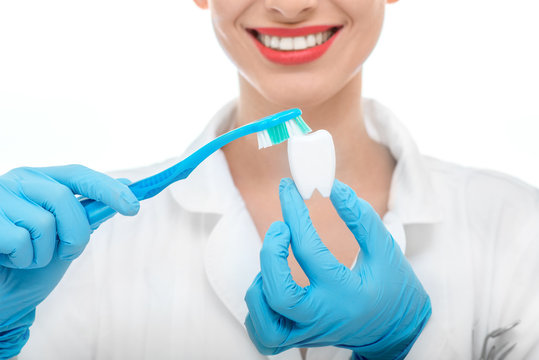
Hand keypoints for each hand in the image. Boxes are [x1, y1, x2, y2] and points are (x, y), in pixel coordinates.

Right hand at [0, 165, 138, 357]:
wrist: (2, 297)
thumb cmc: (31, 267)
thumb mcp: (67, 239)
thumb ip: (88, 215)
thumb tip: (125, 187)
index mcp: (41, 181)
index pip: (79, 175)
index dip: (107, 188)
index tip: (134, 207)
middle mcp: (18, 182)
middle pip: (64, 199)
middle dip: (75, 234)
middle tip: (66, 254)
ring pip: (43, 223)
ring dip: (44, 253)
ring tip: (28, 258)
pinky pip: (19, 240)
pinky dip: (22, 259)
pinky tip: (9, 260)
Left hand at [244, 178, 430, 358]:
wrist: (397, 329)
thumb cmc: (393, 287)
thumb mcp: (385, 250)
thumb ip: (361, 219)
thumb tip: (335, 188)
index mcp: (346, 293)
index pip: (308, 250)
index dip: (295, 213)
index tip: (288, 190)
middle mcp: (323, 317)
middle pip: (279, 294)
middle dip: (271, 254)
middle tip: (279, 228)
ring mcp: (309, 333)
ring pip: (265, 322)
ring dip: (260, 285)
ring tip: (275, 262)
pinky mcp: (300, 341)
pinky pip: (264, 335)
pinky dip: (258, 311)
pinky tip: (270, 287)